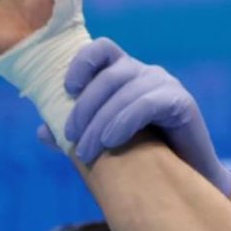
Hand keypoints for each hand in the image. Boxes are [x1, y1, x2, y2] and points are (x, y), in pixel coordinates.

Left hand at [38, 39, 230, 195]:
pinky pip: (146, 104)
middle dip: (84, 108)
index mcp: (126, 74)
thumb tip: (42, 131)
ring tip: (87, 151)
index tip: (66, 90)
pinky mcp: (182, 102)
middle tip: (72, 140)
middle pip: (109, 75)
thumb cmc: (144, 158)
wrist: (187, 181)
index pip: (102, 49)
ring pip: (125, 91)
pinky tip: (112, 142)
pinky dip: (124, 121)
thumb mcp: (104, 141)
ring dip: (100, 122)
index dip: (81, 63)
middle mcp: (147, 73)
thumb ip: (77, 132)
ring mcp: (167, 85)